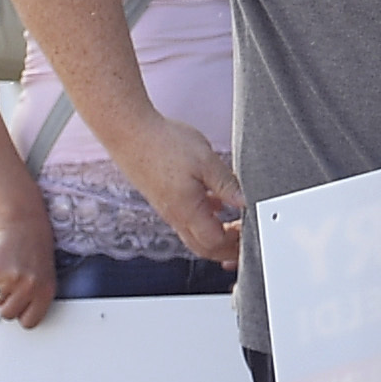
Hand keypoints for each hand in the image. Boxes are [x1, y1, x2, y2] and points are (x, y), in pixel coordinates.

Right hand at [0, 224, 60, 325]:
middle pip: (8, 315)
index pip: (30, 322)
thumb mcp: (45, 278)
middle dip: (7, 305)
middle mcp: (30, 287)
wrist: (25, 227)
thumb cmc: (36, 254)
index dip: (23, 316)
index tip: (21, 310)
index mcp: (46, 291)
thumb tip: (20, 318)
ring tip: (9, 276)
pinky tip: (3, 267)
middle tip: (12, 290)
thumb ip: (35, 299)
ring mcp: (12, 280)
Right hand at [91, 96, 247, 268]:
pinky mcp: (163, 198)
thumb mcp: (206, 160)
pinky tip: (214, 203)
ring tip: (235, 224)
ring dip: (216, 235)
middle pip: (204, 247)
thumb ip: (227, 184)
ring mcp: (168, 209)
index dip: (236, 244)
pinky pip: (186, 220)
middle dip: (227, 249)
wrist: (129, 132)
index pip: (216, 244)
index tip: (251, 234)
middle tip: (245, 239)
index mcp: (188, 211)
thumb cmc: (162, 143)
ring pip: (195, 235)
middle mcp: (176, 216)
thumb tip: (245, 202)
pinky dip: (204, 219)